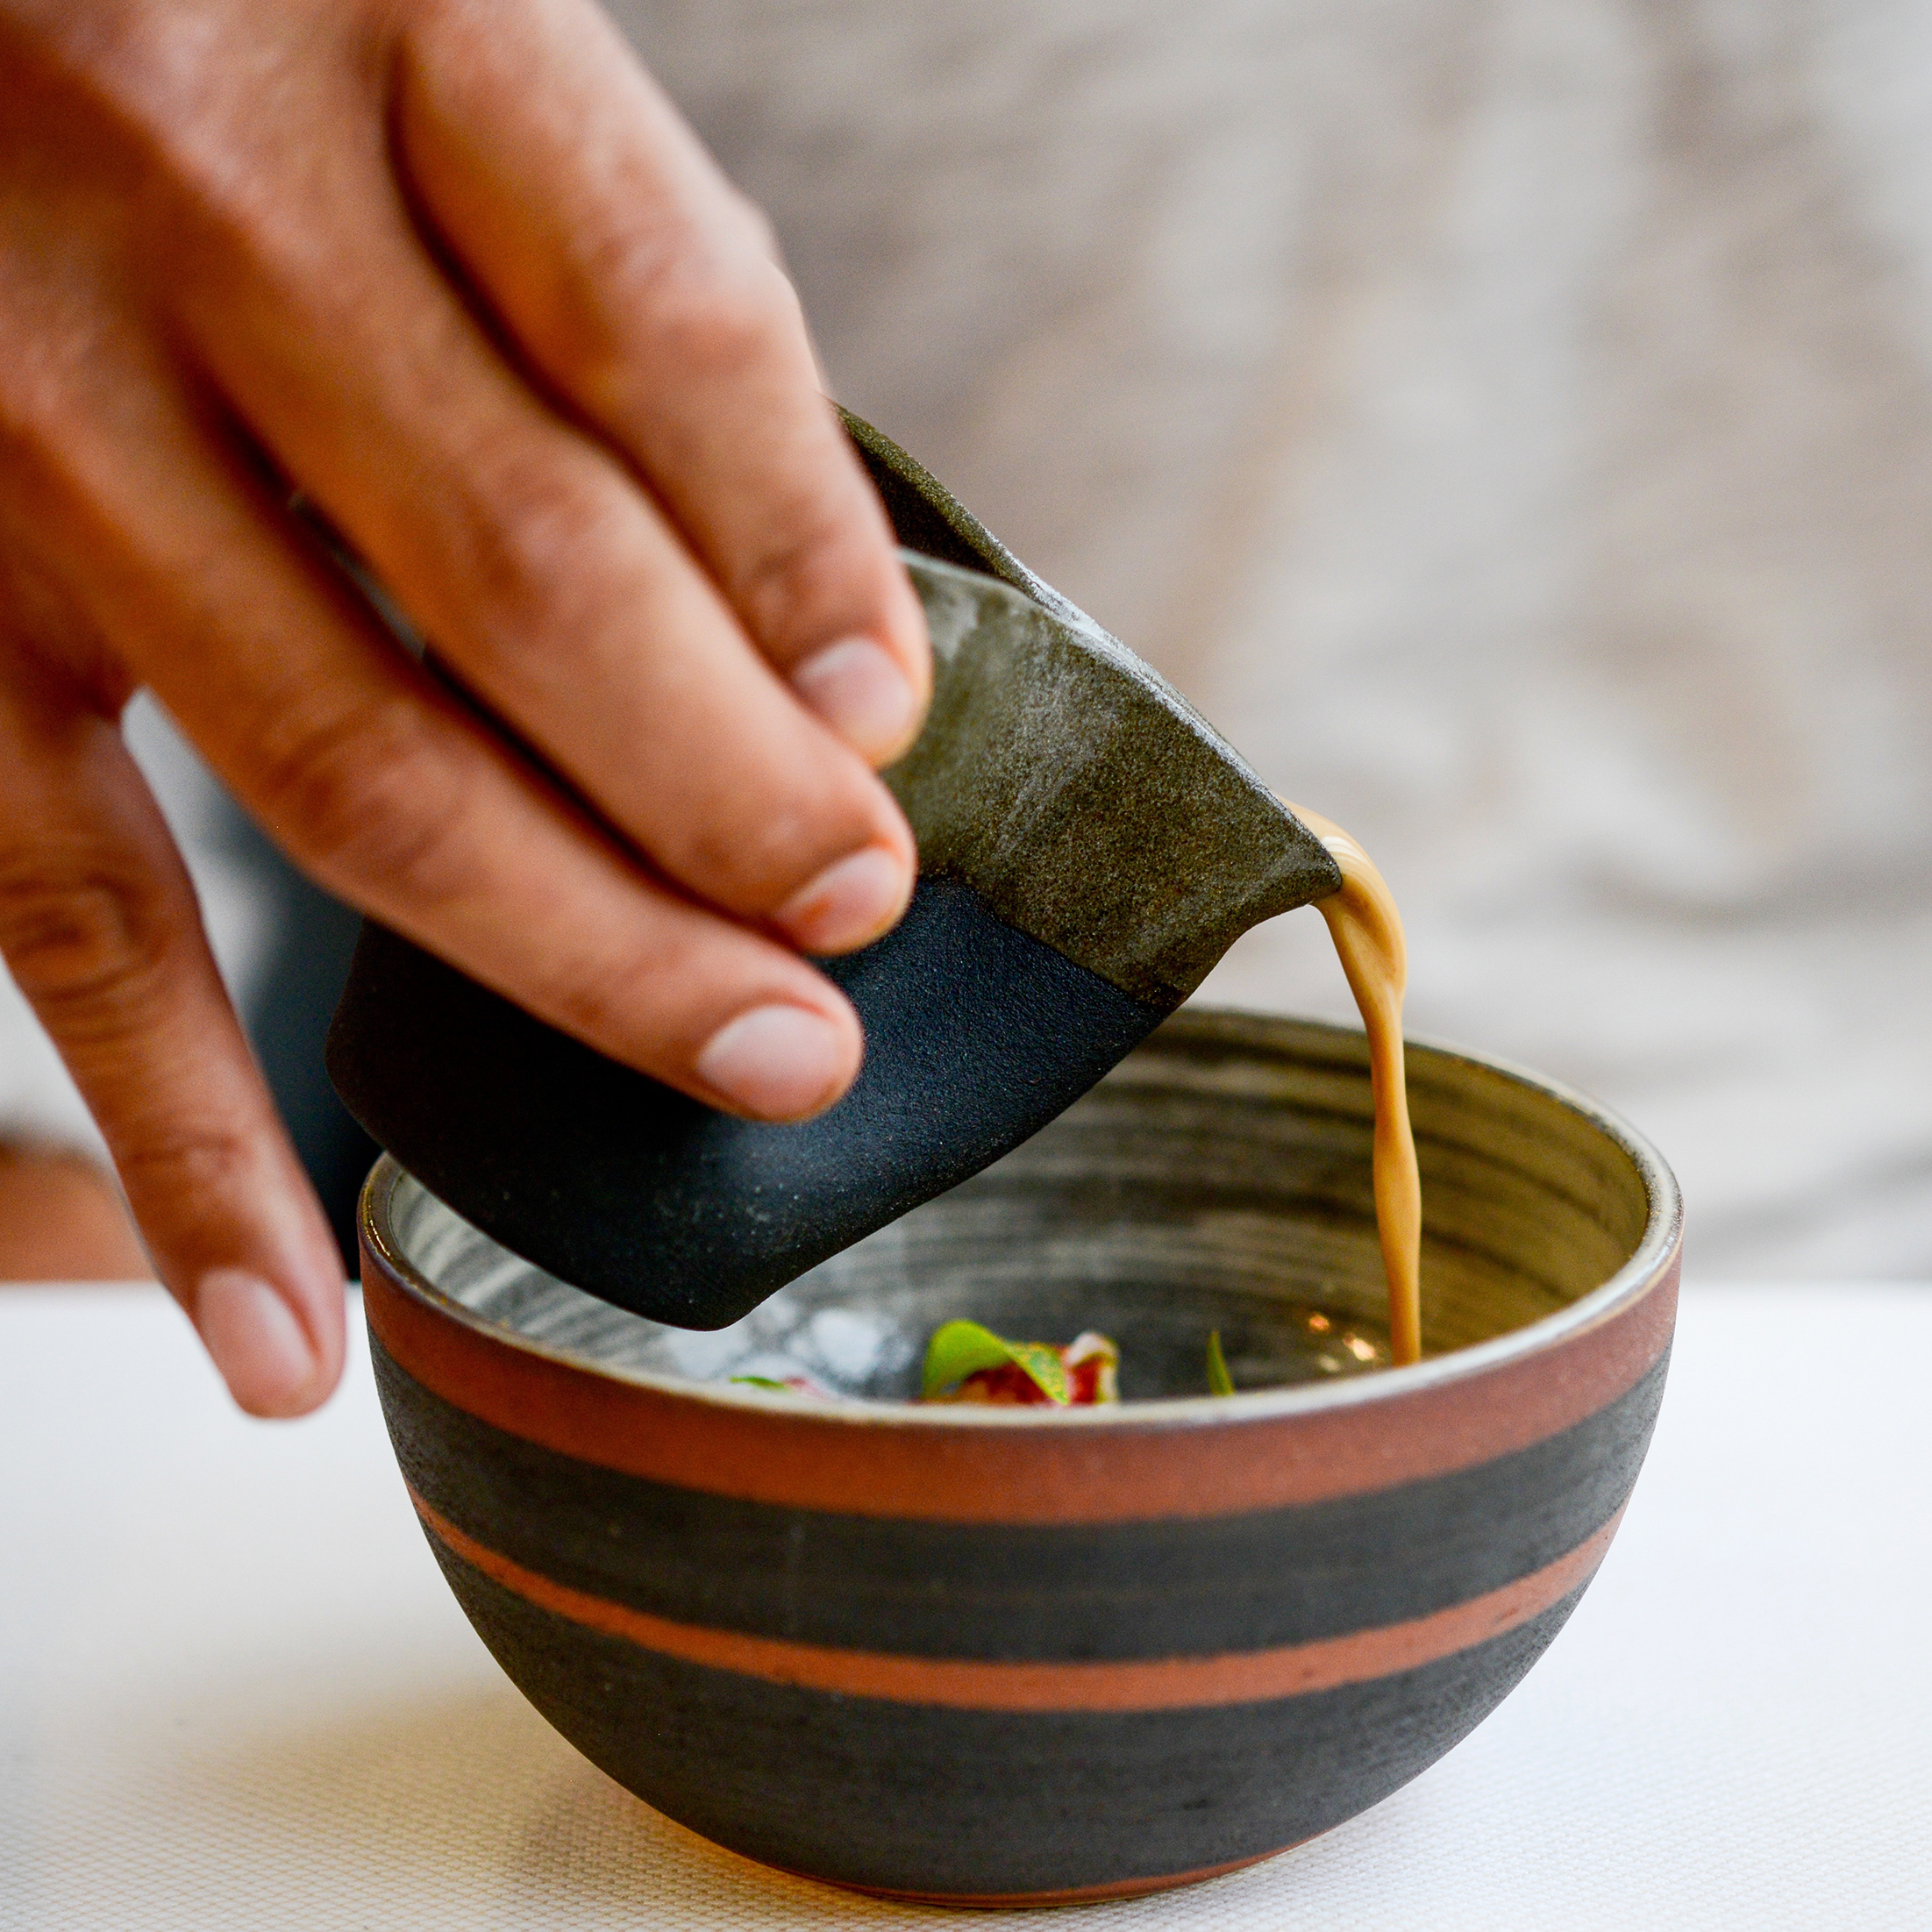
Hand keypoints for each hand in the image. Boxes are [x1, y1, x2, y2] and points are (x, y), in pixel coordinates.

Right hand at [0, 0, 929, 1415]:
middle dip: (732, 794)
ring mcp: (23, 414)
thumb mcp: (448, 35)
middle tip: (855, 924)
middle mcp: (193, 203)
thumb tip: (816, 633)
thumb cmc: (240, 19)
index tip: (894, 720)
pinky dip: (185, 1151)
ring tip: (755, 1062)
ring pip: (345, 767)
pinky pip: (62, 918)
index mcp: (387, 7)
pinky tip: (288, 1333)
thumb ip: (613, 279)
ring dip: (579, 954)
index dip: (807, 550)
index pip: (663, 317)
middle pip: (530, 576)